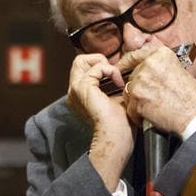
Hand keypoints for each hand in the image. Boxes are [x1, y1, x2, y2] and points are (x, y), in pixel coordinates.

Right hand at [66, 53, 134, 190]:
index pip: (84, 69)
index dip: (101, 67)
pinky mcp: (82, 87)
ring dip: (103, 64)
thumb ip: (113, 83)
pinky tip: (119, 83)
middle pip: (79, 61)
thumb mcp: (116, 97)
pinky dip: (111, 70)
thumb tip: (120, 70)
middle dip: (98, 61)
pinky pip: (97, 67)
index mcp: (80, 95)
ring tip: (116, 77)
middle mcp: (74, 92)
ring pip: (82, 60)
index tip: (117, 78)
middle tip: (114, 74)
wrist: (117, 136)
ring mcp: (75, 89)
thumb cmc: (120, 124)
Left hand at [118, 45, 195, 135]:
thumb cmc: (190, 97)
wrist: (194, 115)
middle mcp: (149, 65)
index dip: (125, 63)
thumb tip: (146, 68)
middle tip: (152, 97)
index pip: (135, 56)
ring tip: (154, 106)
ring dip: (137, 100)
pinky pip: (130, 107)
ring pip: (129, 92)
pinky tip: (150, 115)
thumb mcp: (178, 70)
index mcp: (160, 55)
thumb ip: (159, 66)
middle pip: (132, 76)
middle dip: (138, 87)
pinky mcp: (137, 99)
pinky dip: (137, 114)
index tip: (120, 68)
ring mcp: (141, 81)